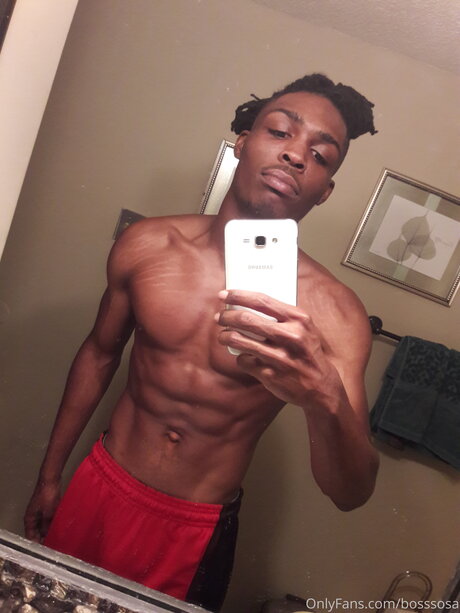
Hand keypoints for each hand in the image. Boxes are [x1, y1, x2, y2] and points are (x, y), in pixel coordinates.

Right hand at [24, 480, 60, 542]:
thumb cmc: (47, 495)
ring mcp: (40, 513)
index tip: (46, 551)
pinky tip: (61, 528)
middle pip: (37, 533)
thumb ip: (47, 526)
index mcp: (30, 520)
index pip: (31, 537)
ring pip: (44, 527)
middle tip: (54, 547)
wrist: (51, 480)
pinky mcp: (47, 509)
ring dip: (50, 532)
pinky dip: (54, 524)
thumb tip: (47, 537)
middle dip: (45, 539)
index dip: (38, 544)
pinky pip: (49, 520)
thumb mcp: (48, 513)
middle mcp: (33, 518)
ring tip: (59, 540)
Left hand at [216, 290, 344, 408]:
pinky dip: (240, 358)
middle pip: (246, 319)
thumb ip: (282, 315)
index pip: (261, 300)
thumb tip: (248, 304)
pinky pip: (244, 361)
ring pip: (239, 341)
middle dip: (227, 317)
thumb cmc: (307, 351)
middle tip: (219, 317)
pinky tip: (245, 357)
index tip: (223, 294)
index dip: (238, 296)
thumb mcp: (304, 327)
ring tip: (223, 336)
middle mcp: (290, 336)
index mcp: (299, 319)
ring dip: (226, 337)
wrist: (321, 385)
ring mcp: (280, 357)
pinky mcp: (271, 375)